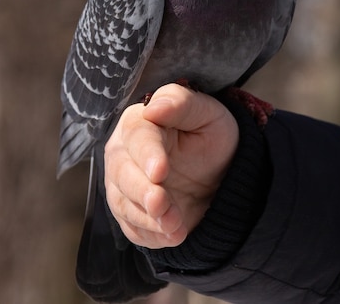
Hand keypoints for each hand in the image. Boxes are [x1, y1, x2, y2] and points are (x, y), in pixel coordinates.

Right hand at [104, 83, 238, 248]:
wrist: (218, 172)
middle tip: (162, 205)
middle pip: (121, 172)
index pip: (137, 138)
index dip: (147, 156)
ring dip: (148, 219)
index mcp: (139, 122)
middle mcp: (123, 153)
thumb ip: (182, 103)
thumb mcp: (207, 114)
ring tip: (176, 226)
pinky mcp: (130, 212)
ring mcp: (123, 185)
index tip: (160, 172)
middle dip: (141, 192)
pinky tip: (172, 235)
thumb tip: (154, 106)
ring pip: (122, 203)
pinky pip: (131, 228)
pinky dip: (151, 236)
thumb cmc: (209, 134)